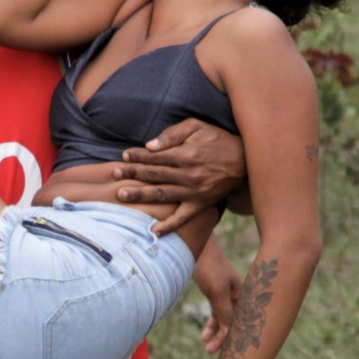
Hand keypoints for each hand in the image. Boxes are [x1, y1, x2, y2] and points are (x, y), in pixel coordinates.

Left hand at [111, 119, 247, 234]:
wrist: (245, 161)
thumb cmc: (217, 140)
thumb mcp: (197, 127)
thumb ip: (173, 134)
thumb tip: (151, 145)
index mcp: (185, 154)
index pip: (155, 157)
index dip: (137, 156)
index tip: (123, 156)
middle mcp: (187, 174)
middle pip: (154, 175)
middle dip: (132, 174)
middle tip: (114, 174)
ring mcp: (193, 192)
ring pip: (162, 195)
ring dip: (141, 195)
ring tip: (122, 196)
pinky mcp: (200, 204)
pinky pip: (183, 218)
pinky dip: (169, 226)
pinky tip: (153, 232)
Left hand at [195, 256, 241, 353]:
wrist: (193, 245)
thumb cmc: (209, 267)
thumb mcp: (217, 291)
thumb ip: (224, 311)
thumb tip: (228, 331)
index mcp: (243, 294)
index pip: (240, 321)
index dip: (232, 336)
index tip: (221, 350)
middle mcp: (237, 295)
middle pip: (234, 322)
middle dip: (224, 338)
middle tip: (210, 351)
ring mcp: (226, 293)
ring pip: (224, 318)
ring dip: (215, 332)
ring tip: (205, 343)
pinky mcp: (215, 291)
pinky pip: (217, 312)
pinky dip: (212, 323)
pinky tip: (205, 333)